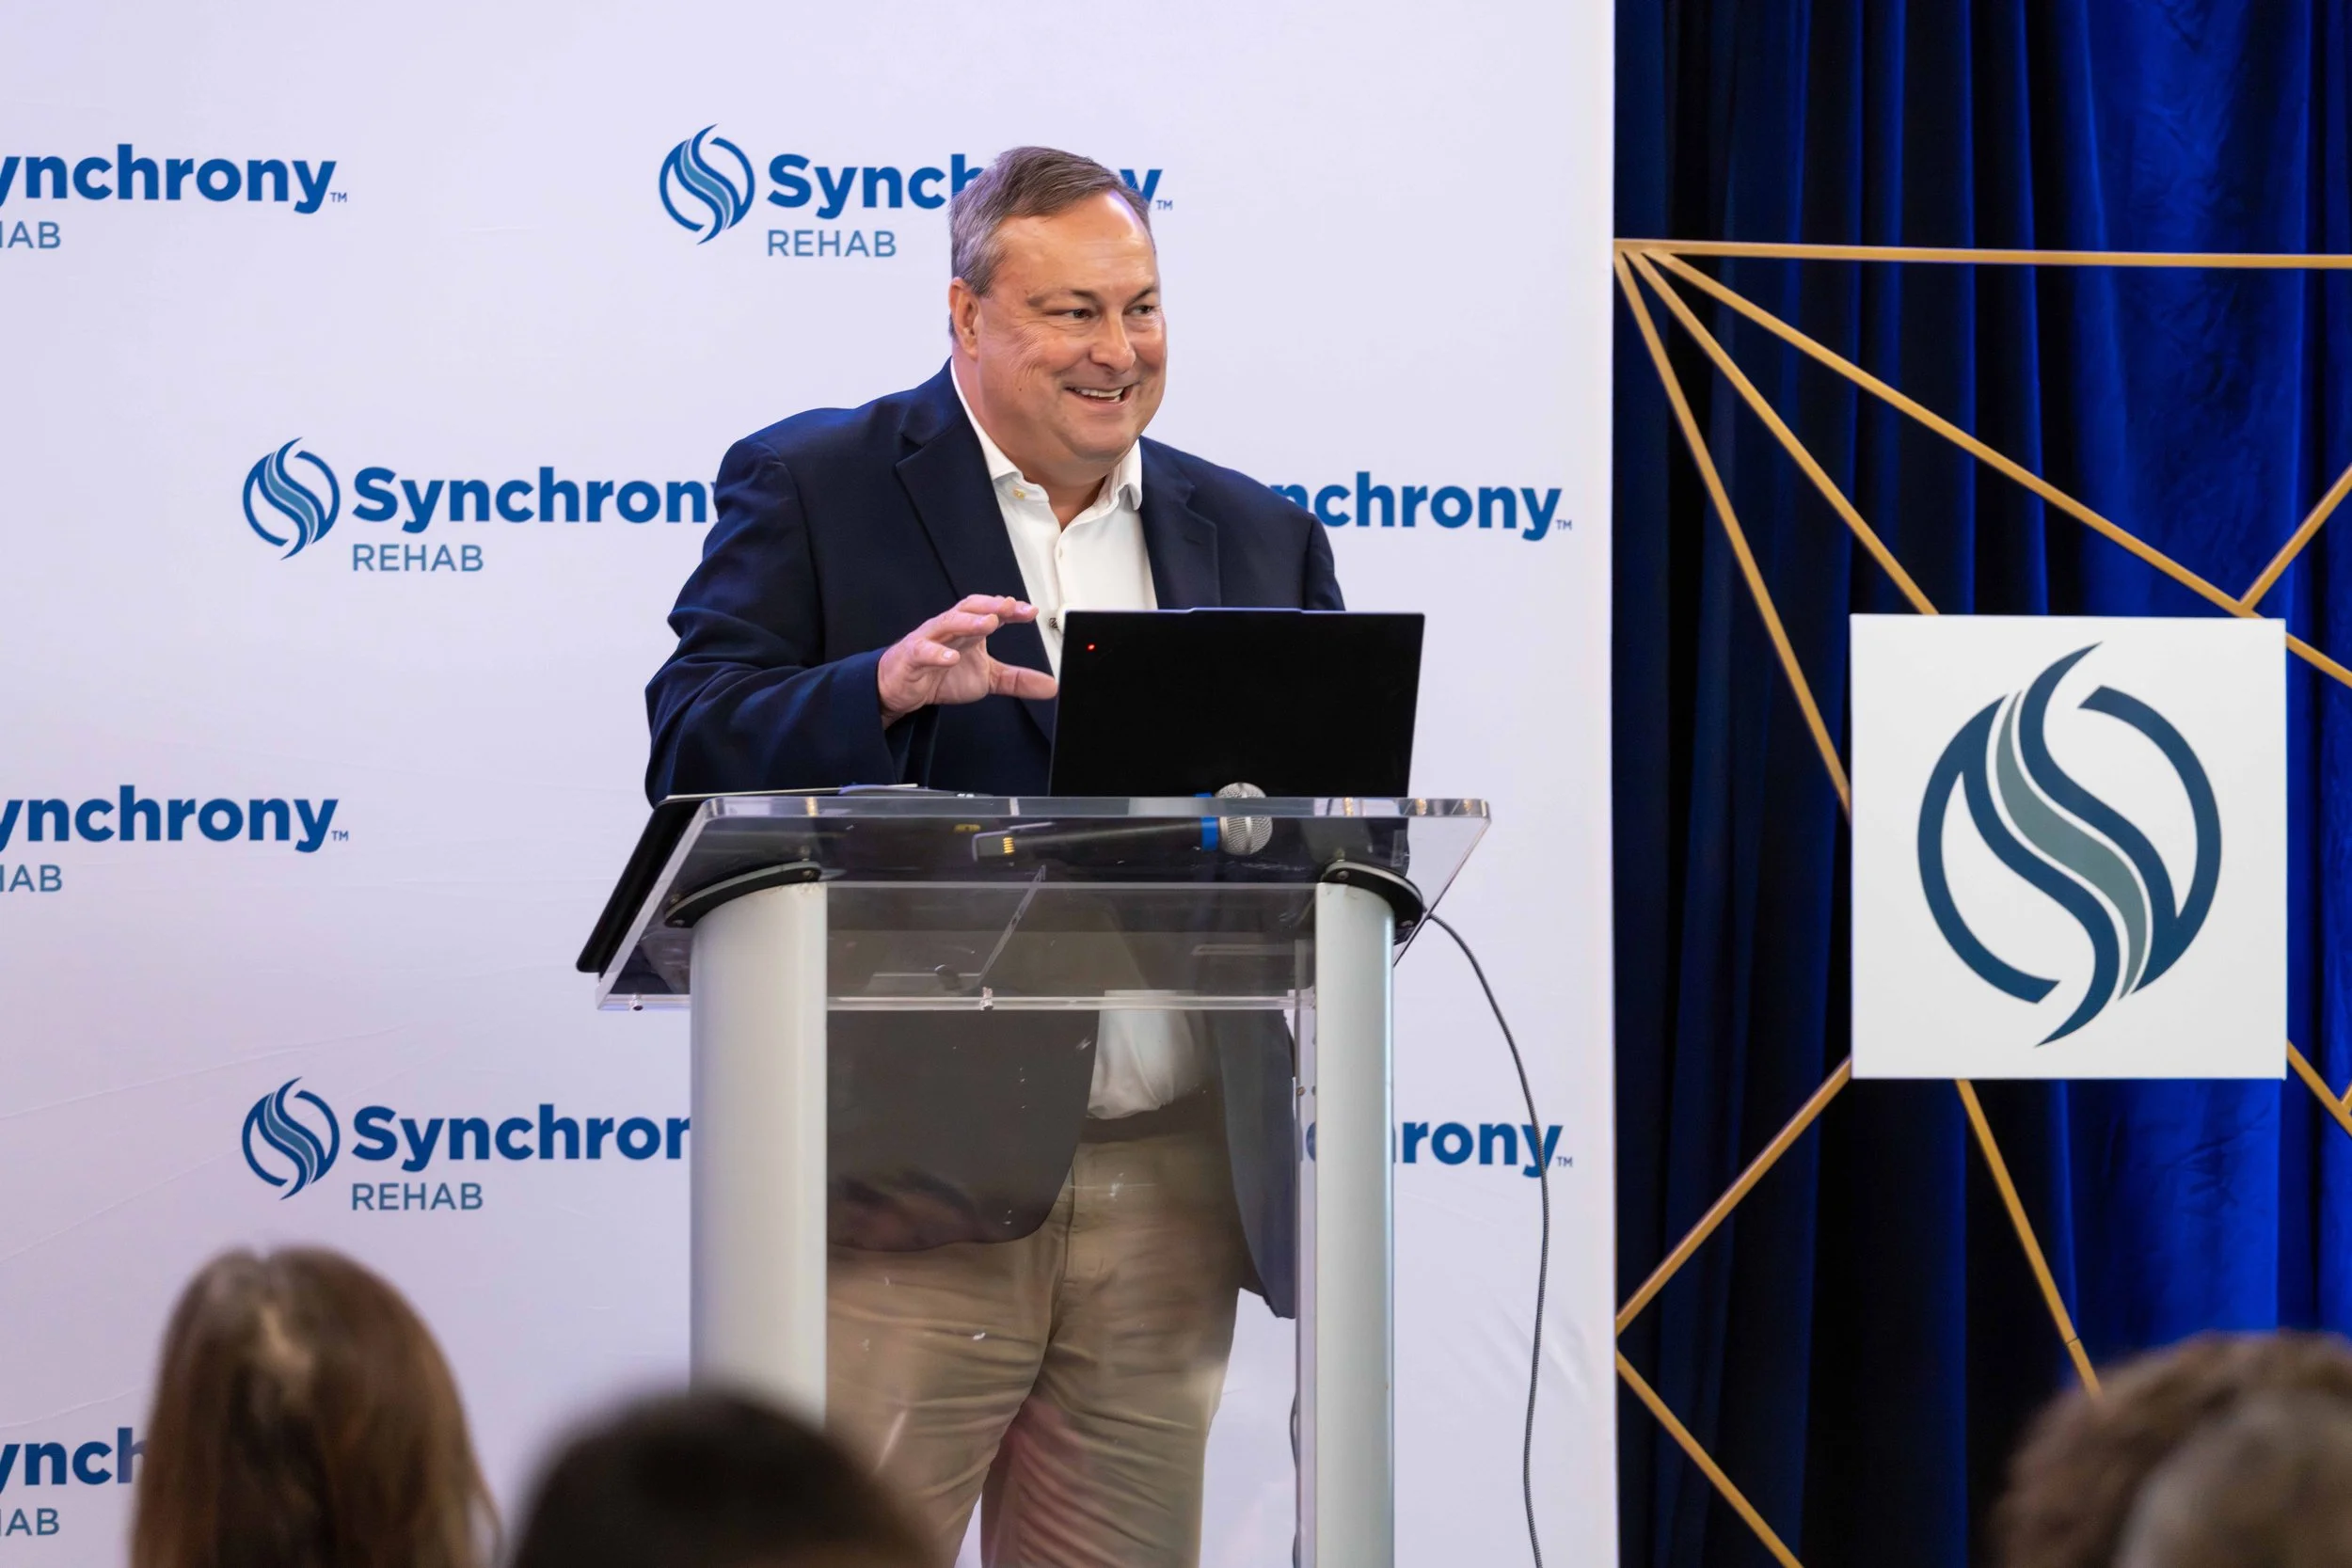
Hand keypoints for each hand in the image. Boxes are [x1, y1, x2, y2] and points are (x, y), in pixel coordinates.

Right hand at [877, 594, 1057, 725]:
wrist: (902, 688)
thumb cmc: (941, 674)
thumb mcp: (987, 680)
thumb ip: (1017, 680)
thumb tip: (1051, 686)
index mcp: (968, 630)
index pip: (991, 612)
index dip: (1010, 610)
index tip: (1030, 611)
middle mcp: (949, 629)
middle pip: (969, 609)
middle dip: (990, 606)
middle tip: (1010, 606)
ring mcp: (928, 640)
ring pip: (947, 623)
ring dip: (969, 622)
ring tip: (989, 624)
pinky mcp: (911, 657)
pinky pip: (922, 651)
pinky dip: (937, 653)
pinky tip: (951, 657)